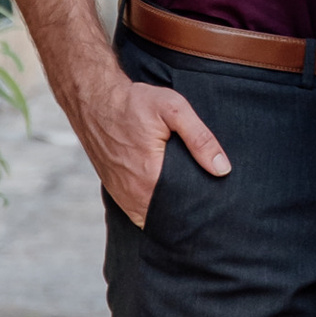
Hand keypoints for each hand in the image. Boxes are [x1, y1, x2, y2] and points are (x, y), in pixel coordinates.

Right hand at [72, 67, 230, 224]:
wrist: (93, 99)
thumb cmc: (134, 102)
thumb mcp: (174, 109)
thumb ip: (200, 139)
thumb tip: (222, 168)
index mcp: (149, 178)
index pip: (182, 210)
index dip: (199, 210)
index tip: (215, 205)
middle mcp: (132, 193)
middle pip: (168, 218)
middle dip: (187, 214)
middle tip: (207, 205)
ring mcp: (121, 194)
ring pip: (151, 217)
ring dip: (169, 214)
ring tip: (189, 202)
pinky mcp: (114, 189)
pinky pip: (137, 210)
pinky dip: (152, 208)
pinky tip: (167, 197)